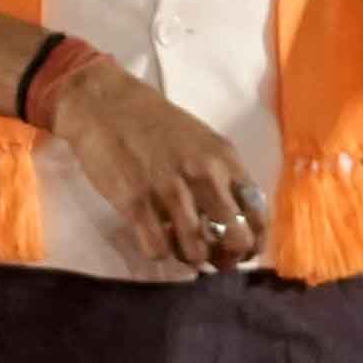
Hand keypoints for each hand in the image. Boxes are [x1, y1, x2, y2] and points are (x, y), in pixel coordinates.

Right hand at [41, 63, 264, 271]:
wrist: (103, 103)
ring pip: (196, 250)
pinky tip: (153, 240)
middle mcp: (203, 177)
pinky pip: (157, 248)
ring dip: (191, 258)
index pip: (258, 215)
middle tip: (213, 257)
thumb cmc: (156, 122)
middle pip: (234, 239)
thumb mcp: (204, 142)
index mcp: (225, 160)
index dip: (254, 241)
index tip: (242, 249)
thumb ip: (223, 175)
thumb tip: (236, 218)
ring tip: (180, 250)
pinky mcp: (134, 201)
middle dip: (226, 258)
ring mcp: (168, 190)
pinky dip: (159, 253)